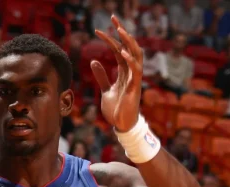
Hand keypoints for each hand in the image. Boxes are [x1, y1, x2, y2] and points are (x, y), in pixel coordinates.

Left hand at [92, 16, 141, 131]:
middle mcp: (131, 72)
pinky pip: (135, 70)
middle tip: (114, 18)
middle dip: (122, 32)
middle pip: (129, 47)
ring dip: (128, 42)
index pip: (118, 50)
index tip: (99, 30)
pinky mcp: (135, 87)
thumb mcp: (106, 90)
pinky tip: (121, 52)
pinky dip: (129, 60)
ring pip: (135, 54)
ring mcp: (134, 78)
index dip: (111, 39)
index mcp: (124, 72)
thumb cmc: (116, 109)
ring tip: (120, 30)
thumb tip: (94, 61)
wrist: (121, 125)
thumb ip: (101, 76)